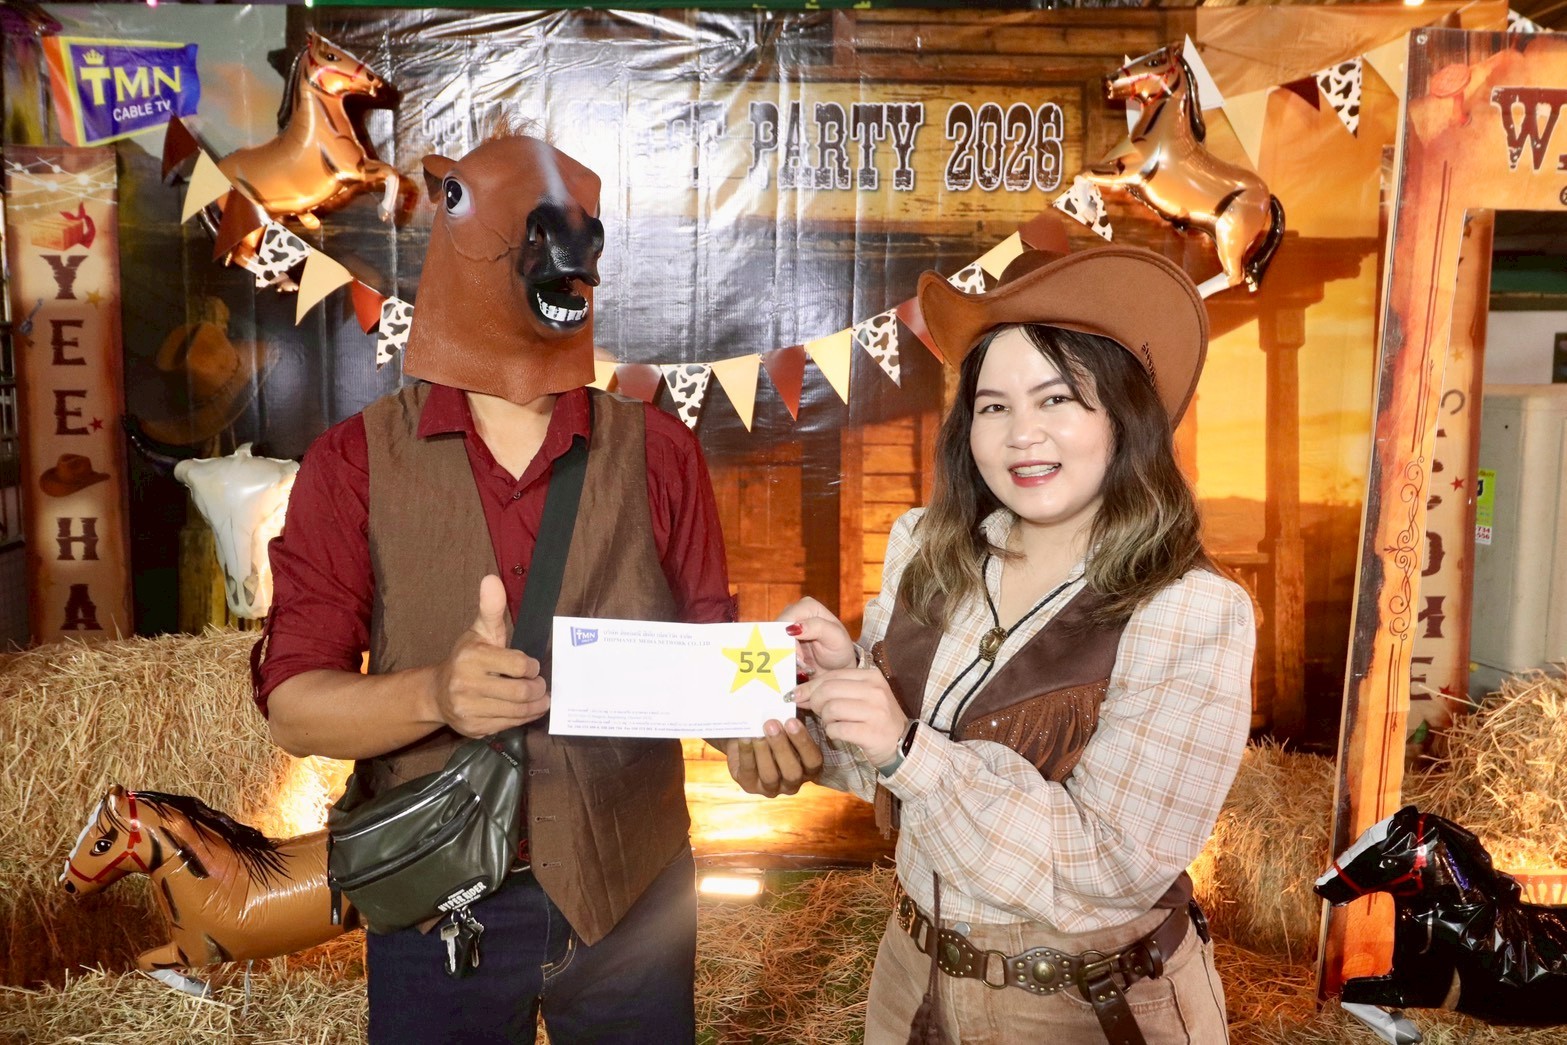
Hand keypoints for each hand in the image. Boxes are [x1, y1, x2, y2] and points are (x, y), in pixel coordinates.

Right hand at [430, 575, 549, 736]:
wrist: (437, 693)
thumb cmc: (467, 659)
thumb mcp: (480, 631)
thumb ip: (491, 608)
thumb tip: (492, 578)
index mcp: (472, 657)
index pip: (520, 665)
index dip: (532, 666)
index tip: (532, 666)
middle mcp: (466, 685)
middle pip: (521, 692)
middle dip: (538, 688)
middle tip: (540, 685)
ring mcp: (469, 710)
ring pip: (518, 712)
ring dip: (536, 705)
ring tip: (540, 698)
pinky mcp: (474, 729)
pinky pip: (509, 725)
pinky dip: (523, 718)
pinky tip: (525, 709)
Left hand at [718, 718, 823, 797]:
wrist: (747, 741)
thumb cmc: (775, 731)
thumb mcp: (787, 726)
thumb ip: (792, 720)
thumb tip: (790, 704)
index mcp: (808, 768)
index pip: (813, 760)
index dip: (804, 742)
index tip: (792, 721)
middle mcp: (793, 783)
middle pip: (792, 772)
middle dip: (781, 747)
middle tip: (772, 724)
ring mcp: (771, 787)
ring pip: (770, 775)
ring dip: (764, 752)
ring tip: (757, 732)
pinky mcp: (749, 785)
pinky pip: (749, 771)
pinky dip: (746, 753)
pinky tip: (745, 738)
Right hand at [779, 596, 857, 675]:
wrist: (836, 666)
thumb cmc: (839, 649)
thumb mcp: (835, 637)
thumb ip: (817, 627)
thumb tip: (793, 627)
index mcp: (807, 606)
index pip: (787, 619)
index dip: (788, 639)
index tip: (799, 657)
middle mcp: (794, 612)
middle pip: (776, 630)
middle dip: (785, 649)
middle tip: (800, 663)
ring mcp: (786, 626)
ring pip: (772, 641)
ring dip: (784, 656)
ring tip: (801, 665)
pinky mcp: (781, 640)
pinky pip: (773, 649)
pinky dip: (783, 660)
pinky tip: (796, 665)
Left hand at [791, 668, 905, 767]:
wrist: (901, 743)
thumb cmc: (875, 717)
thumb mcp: (861, 696)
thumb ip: (834, 690)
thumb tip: (799, 692)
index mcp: (872, 676)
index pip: (832, 675)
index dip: (810, 685)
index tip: (796, 695)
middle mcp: (875, 691)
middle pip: (828, 690)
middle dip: (815, 702)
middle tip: (817, 712)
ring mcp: (875, 712)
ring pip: (831, 709)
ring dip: (825, 719)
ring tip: (832, 723)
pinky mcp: (871, 733)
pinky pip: (837, 729)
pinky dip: (832, 732)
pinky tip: (838, 733)